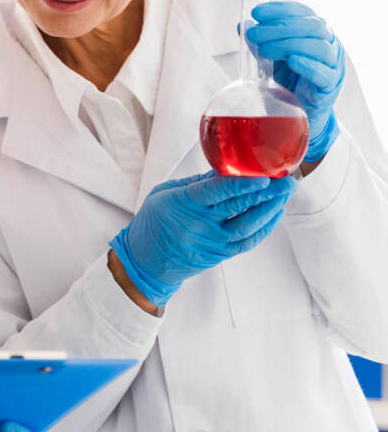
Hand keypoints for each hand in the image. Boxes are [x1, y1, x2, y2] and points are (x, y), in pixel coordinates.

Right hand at [109, 171, 296, 305]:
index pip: (215, 192)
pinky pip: (247, 241)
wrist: (145, 261)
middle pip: (238, 207)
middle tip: (286, 180)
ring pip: (248, 225)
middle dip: (266, 192)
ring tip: (284, 194)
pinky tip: (274, 213)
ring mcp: (211, 241)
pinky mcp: (219, 254)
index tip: (262, 175)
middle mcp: (199, 224)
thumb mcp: (165, 193)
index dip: (241, 184)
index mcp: (182, 204)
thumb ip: (197, 183)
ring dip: (270, 209)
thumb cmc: (152, 223)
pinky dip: (264, 227)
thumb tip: (227, 169)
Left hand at [245, 1, 344, 160]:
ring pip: (319, 47)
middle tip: (255, 34)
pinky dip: (309, 65)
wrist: (301, 112)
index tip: (257, 12)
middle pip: (312, 26)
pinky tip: (292, 60)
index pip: (302, 12)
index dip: (280, 9)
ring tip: (264, 50)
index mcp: (315, 32)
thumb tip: (243, 25)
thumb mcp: (271, 58)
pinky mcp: (330, 86)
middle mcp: (328, 44)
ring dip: (289, 44)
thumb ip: (260, 42)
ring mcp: (333, 65)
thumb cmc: (289, 80)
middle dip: (280, 27)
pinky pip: (325, 74)